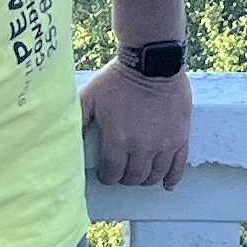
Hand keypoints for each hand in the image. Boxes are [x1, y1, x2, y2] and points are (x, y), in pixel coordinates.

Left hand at [80, 63, 191, 188]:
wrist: (152, 62)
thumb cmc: (118, 78)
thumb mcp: (89, 97)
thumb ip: (77, 121)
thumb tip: (66, 142)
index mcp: (118, 139)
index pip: (112, 174)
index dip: (107, 176)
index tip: (106, 172)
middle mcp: (142, 146)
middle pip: (133, 177)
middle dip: (124, 177)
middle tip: (121, 170)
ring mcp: (164, 144)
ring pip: (154, 175)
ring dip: (144, 178)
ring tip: (139, 171)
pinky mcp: (180, 137)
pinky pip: (178, 166)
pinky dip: (172, 178)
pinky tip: (166, 183)